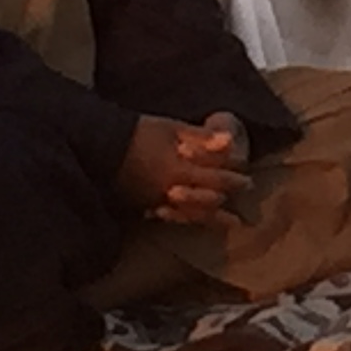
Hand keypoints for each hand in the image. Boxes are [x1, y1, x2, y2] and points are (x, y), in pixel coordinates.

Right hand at [119, 114, 250, 223]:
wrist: (103, 147)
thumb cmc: (140, 133)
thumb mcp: (172, 128)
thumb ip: (202, 138)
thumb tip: (230, 141)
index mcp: (180, 169)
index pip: (217, 178)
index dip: (235, 178)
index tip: (247, 177)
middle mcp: (172, 191)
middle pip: (209, 198)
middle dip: (229, 193)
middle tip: (247, 190)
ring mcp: (159, 202)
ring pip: (194, 215)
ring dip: (215, 217)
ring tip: (233, 223)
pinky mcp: (148, 207)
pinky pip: (175, 218)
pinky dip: (191, 221)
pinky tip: (200, 221)